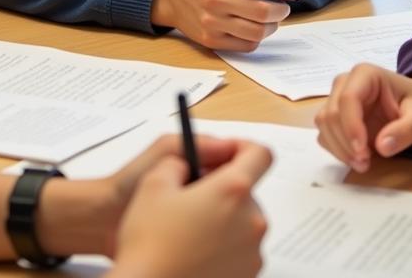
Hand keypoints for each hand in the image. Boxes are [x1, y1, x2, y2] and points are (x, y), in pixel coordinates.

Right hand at [109, 139, 271, 277]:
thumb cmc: (150, 244)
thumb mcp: (154, 183)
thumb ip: (178, 162)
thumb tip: (188, 166)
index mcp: (233, 191)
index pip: (261, 154)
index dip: (243, 147)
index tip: (227, 152)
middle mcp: (251, 222)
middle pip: (248, 190)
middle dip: (223, 187)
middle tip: (192, 195)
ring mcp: (252, 254)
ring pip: (243, 220)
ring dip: (223, 217)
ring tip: (189, 229)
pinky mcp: (247, 276)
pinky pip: (240, 249)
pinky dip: (224, 244)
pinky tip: (194, 250)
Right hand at [151, 0, 300, 50]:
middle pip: (260, 10)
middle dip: (281, 10)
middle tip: (285, 6)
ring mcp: (211, 21)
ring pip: (256, 31)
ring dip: (273, 26)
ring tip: (273, 17)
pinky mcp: (210, 39)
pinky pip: (245, 45)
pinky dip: (258, 38)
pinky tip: (257, 27)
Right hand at [315, 65, 411, 172]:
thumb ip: (406, 130)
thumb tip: (382, 146)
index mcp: (365, 75)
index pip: (348, 98)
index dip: (351, 127)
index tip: (363, 153)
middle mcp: (345, 83)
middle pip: (332, 112)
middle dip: (345, 142)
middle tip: (366, 163)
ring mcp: (337, 99)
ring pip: (324, 123)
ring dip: (339, 148)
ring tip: (363, 163)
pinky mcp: (336, 116)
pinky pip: (325, 133)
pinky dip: (337, 150)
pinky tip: (357, 159)